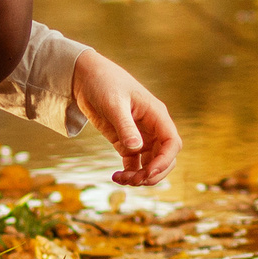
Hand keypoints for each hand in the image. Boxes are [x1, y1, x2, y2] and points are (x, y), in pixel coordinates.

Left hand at [71, 49, 181, 185]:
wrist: (86, 78)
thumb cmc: (104, 83)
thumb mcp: (114, 104)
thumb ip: (125, 126)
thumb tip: (136, 148)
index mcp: (156, 115)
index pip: (171, 142)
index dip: (165, 161)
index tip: (149, 172)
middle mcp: (152, 127)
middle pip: (165, 157)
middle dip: (154, 173)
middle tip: (134, 180)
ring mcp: (140, 136)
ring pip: (150, 163)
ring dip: (140, 176)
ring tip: (121, 179)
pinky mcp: (126, 142)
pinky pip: (134, 163)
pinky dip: (128, 173)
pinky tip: (116, 176)